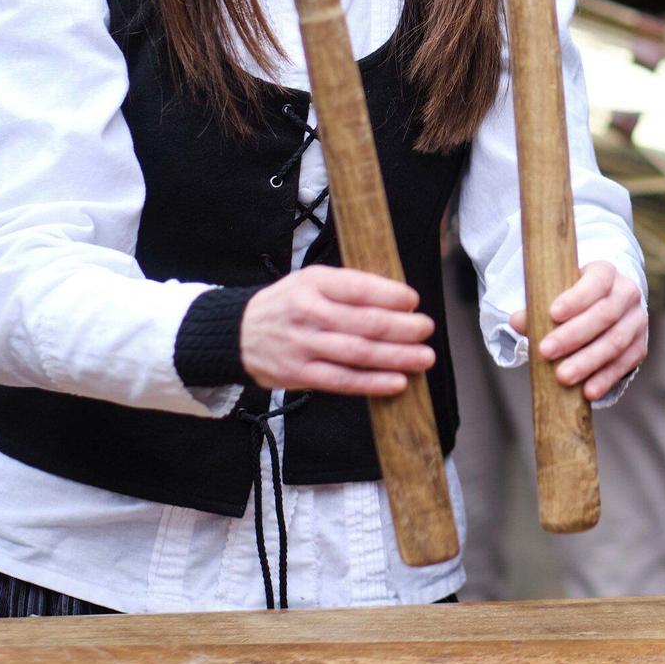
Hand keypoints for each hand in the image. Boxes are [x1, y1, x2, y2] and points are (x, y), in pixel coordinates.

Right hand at [240, 265, 434, 395]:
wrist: (238, 334)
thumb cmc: (286, 304)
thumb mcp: (311, 281)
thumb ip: (348, 287)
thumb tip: (397, 299)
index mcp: (313, 283)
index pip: (358, 287)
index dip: (390, 295)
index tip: (413, 300)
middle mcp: (309, 313)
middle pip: (364, 322)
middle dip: (402, 327)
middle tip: (426, 328)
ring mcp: (304, 346)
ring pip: (358, 353)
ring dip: (396, 357)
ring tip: (423, 357)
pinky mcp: (301, 374)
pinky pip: (343, 381)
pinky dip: (373, 383)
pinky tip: (397, 382)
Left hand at [511, 260, 647, 401]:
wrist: (605, 308)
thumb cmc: (573, 301)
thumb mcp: (557, 296)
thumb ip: (537, 308)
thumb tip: (516, 322)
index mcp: (606, 272)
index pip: (596, 282)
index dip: (576, 298)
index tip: (552, 314)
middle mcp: (627, 293)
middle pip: (605, 314)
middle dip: (574, 335)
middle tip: (545, 351)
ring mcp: (637, 320)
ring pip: (615, 342)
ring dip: (588, 361)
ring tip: (562, 377)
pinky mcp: (640, 346)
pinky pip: (624, 364)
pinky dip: (605, 378)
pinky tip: (588, 391)